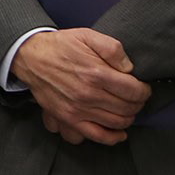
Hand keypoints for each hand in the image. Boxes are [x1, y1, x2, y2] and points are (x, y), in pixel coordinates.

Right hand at [12, 29, 151, 145]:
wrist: (30, 57)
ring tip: (126, 108)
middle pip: (128, 108)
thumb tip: (130, 68)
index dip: (144, 90)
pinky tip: (120, 132)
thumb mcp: (87, 36)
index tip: (142, 87)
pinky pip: (97, 136)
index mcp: (96, 73)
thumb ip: (113, 49)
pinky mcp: (69, 119)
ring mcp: (78, 110)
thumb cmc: (60, 46)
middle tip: (134, 96)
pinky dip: (113, 138)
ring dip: (128, 117)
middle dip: (137, 103)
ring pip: (118, 123)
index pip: (134, 91)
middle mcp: (88, 95)